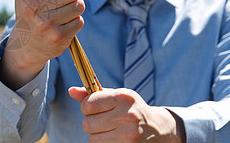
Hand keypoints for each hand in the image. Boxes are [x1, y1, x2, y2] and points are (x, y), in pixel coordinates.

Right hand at [0, 0, 84, 88]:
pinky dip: (74, 21)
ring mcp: (46, 23)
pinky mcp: (58, 37)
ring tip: (63, 12)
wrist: (26, 46)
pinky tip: (63, 24)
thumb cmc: (32, 11)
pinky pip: (79, 20)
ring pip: (78, 5)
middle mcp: (33, 7)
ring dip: (74, 7)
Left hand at [69, 87, 184, 142]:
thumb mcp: (116, 97)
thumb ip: (93, 94)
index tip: (92, 108)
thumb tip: (71, 90)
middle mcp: (127, 115)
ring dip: (97, 134)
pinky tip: (115, 137)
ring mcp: (129, 134)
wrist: (158, 129)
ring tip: (111, 129)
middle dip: (91, 122)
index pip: (89, 104)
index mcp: (123, 97)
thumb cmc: (132, 109)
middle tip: (103, 120)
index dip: (86, 107)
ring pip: (92, 138)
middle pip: (88, 123)